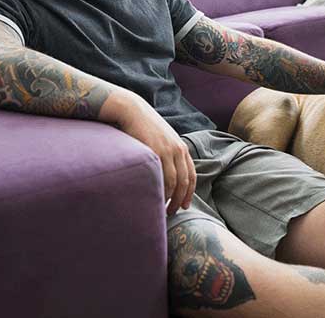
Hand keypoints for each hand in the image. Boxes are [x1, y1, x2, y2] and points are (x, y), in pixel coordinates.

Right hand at [101, 90, 195, 215]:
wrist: (133, 111)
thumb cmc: (144, 127)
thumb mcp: (162, 140)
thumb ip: (167, 154)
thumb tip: (166, 173)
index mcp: (182, 148)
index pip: (191, 175)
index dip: (189, 192)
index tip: (185, 205)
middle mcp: (178, 150)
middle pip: (184, 182)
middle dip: (180, 199)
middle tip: (174, 212)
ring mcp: (167, 151)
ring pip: (173, 182)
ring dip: (170, 199)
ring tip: (163, 210)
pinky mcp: (155, 152)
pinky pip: (160, 176)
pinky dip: (160, 190)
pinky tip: (155, 198)